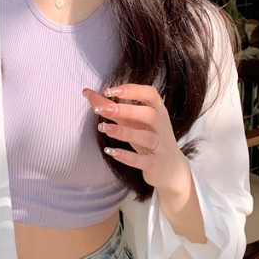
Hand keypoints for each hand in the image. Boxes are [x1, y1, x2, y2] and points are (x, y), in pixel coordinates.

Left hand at [84, 85, 205, 242]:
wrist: (170, 168)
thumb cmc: (148, 138)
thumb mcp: (132, 122)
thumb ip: (113, 108)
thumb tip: (88, 93)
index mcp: (158, 111)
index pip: (150, 94)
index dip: (132, 90)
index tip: (110, 90)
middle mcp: (161, 127)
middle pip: (148, 114)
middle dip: (125, 110)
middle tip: (102, 109)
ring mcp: (160, 146)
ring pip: (146, 137)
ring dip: (124, 132)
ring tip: (103, 128)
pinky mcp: (155, 164)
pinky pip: (142, 160)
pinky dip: (126, 157)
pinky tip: (110, 151)